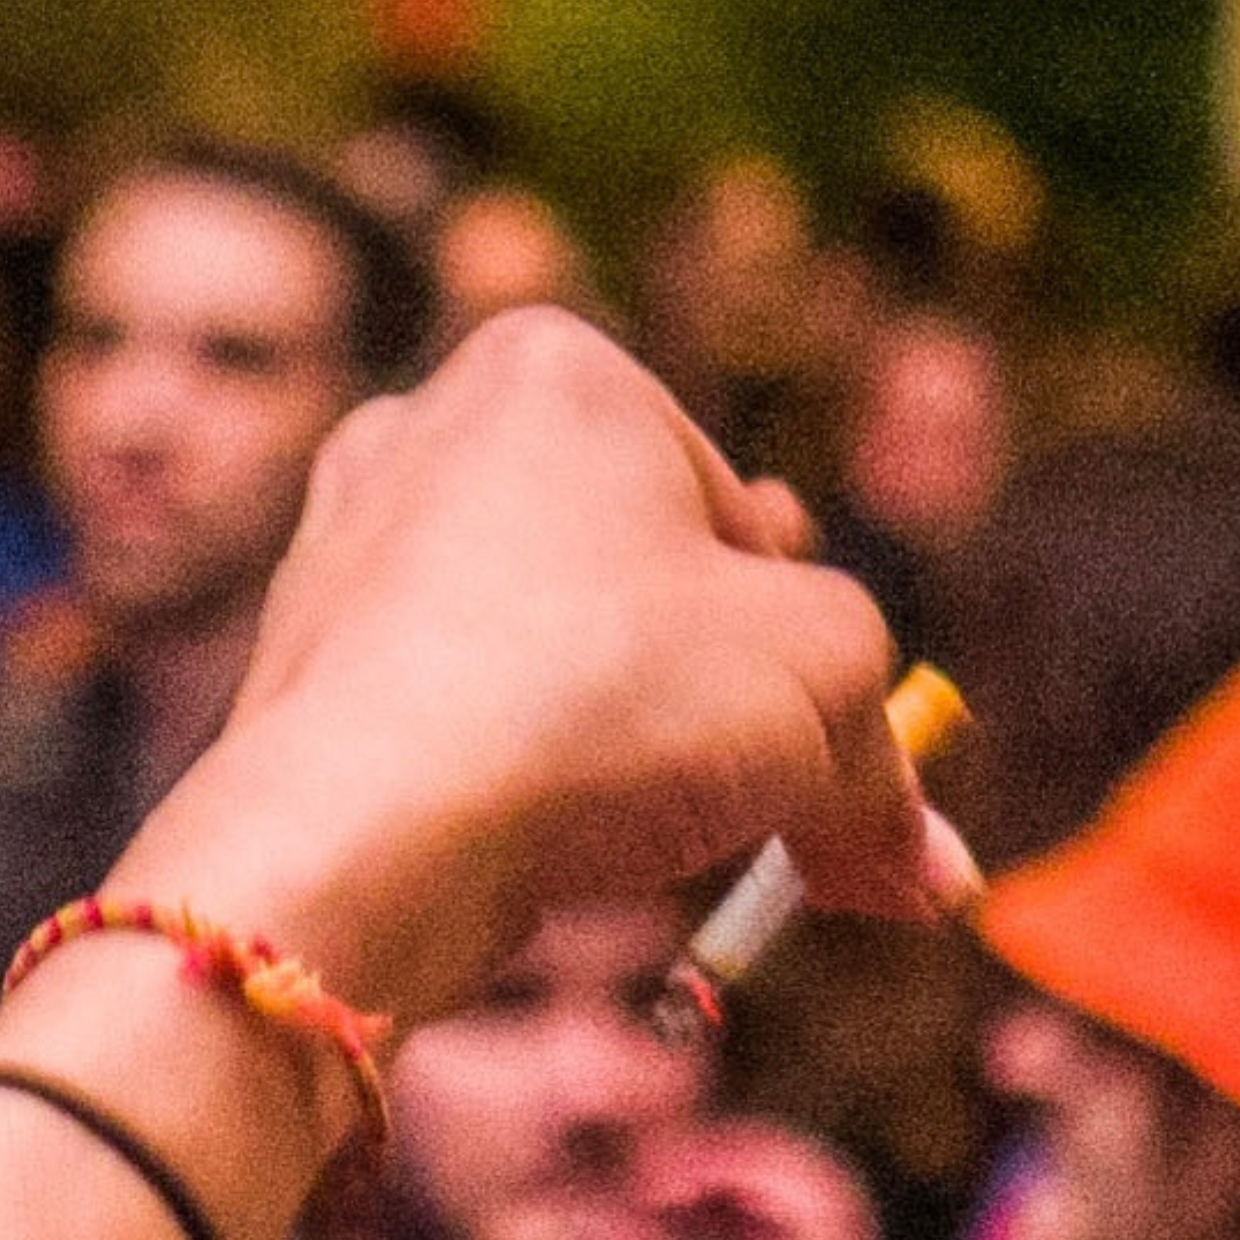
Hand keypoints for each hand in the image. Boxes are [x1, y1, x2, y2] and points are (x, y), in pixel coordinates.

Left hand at [96, 313, 964, 1029]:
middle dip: (728, 700)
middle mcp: (435, 428)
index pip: (743, 512)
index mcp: (560, 370)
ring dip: (636, 752)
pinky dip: (531, 787)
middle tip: (776, 795)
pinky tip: (555, 857)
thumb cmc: (602, 700)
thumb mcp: (823, 690)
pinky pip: (472, 723)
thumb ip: (889, 758)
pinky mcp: (311, 669)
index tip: (828, 740)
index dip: (805, 641)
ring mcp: (354, 548)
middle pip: (648, 582)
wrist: (363, 835)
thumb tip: (928, 869)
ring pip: (558, 657)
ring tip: (663, 836)